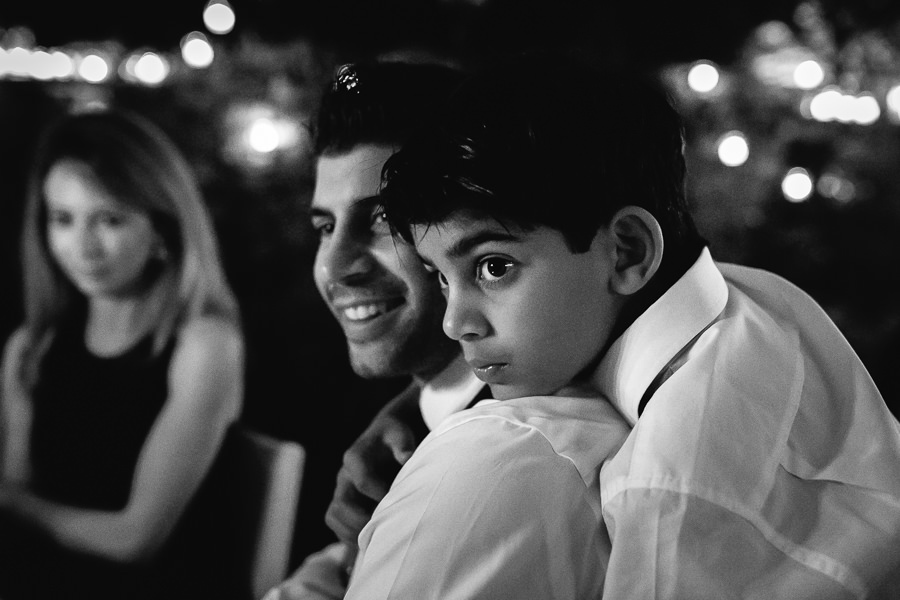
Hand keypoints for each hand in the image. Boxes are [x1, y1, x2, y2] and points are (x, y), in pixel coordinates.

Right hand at [325, 390, 426, 544]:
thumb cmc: (394, 437)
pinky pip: (335, 523)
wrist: (383, 437)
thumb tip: (406, 456)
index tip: (396, 504)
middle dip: (361, 519)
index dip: (380, 495)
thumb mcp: (399, 434)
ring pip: (334, 516)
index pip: (363, 481)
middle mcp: (343, 475)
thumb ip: (402, 444)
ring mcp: (340, 489)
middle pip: (342, 503)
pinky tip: (368, 540)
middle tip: (382, 528)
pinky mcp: (341, 502)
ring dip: (352, 531)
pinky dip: (347, 534)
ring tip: (374, 538)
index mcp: (355, 457)